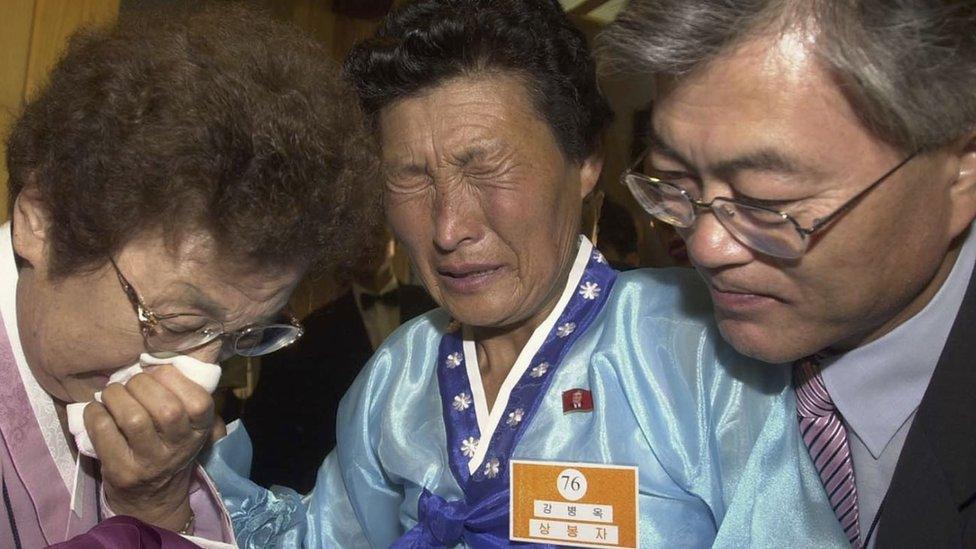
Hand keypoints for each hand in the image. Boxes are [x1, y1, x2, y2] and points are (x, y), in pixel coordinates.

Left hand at [83, 364, 215, 531]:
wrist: (152, 499)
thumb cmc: (169, 449)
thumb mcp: (189, 427)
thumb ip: (186, 397)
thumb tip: (163, 362)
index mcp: (199, 432)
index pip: (199, 402)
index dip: (176, 380)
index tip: (159, 375)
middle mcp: (178, 449)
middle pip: (165, 408)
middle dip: (141, 384)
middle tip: (131, 384)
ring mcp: (149, 463)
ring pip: (133, 417)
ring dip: (116, 395)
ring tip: (112, 394)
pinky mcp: (121, 471)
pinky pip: (103, 431)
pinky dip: (95, 412)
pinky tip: (97, 410)